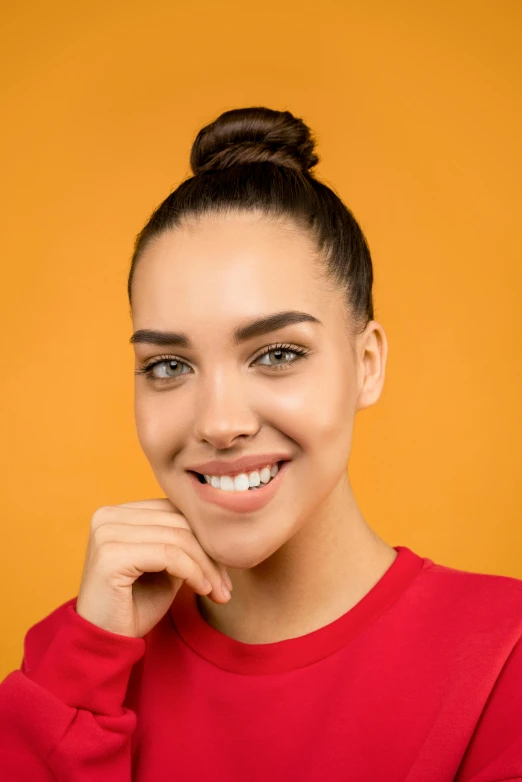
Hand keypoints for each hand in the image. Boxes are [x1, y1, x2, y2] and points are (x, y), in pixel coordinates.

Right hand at [75, 497, 231, 637]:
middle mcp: (108, 516)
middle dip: (210, 553)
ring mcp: (107, 533)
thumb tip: (220, 530)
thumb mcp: (165, 567)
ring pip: (178, 537)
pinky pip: (169, 555)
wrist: (105, 643)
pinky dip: (193, 572)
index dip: (205, 536)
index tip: (226, 567)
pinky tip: (203, 590)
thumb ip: (183, 543)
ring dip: (206, 566)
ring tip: (219, 591)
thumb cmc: (135, 606)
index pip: (174, 509)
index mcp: (118, 513)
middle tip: (226, 584)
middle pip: (178, 521)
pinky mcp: (111, 555)